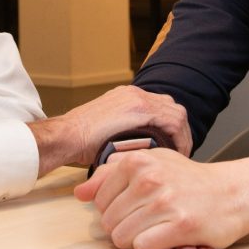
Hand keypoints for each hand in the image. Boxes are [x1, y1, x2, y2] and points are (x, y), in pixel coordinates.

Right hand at [28, 86, 189, 175]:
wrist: (66, 137)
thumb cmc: (79, 141)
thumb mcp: (107, 132)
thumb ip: (124, 134)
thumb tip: (138, 151)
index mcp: (127, 97)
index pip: (162, 107)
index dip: (173, 128)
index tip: (174, 146)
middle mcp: (134, 93)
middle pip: (172, 107)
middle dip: (180, 131)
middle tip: (181, 150)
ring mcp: (137, 99)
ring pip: (175, 113)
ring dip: (181, 135)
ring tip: (180, 154)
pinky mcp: (138, 108)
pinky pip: (171, 120)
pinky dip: (178, 137)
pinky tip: (175, 152)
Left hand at [73, 149, 248, 248]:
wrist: (233, 192)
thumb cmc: (189, 179)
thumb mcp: (151, 163)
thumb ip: (111, 174)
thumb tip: (79, 193)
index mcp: (137, 161)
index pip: (100, 200)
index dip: (113, 210)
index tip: (133, 208)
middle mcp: (149, 179)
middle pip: (109, 221)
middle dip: (124, 228)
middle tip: (146, 222)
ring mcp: (164, 203)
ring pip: (122, 238)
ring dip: (136, 240)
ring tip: (154, 230)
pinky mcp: (180, 226)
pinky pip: (143, 248)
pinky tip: (164, 240)